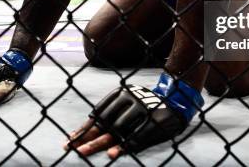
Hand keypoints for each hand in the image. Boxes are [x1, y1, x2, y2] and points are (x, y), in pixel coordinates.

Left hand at [64, 74, 203, 158]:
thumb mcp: (128, 103)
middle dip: (86, 137)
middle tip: (72, 148)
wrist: (178, 100)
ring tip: (85, 152)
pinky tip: (111, 154)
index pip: (97, 113)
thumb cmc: (147, 105)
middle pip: (104, 122)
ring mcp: (142, 111)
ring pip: (116, 130)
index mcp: (121, 94)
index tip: (70, 139)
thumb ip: (110, 115)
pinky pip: (136, 138)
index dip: (84, 127)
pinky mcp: (153, 123)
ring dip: (99, 143)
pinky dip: (123, 147)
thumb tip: (84, 131)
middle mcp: (130, 101)